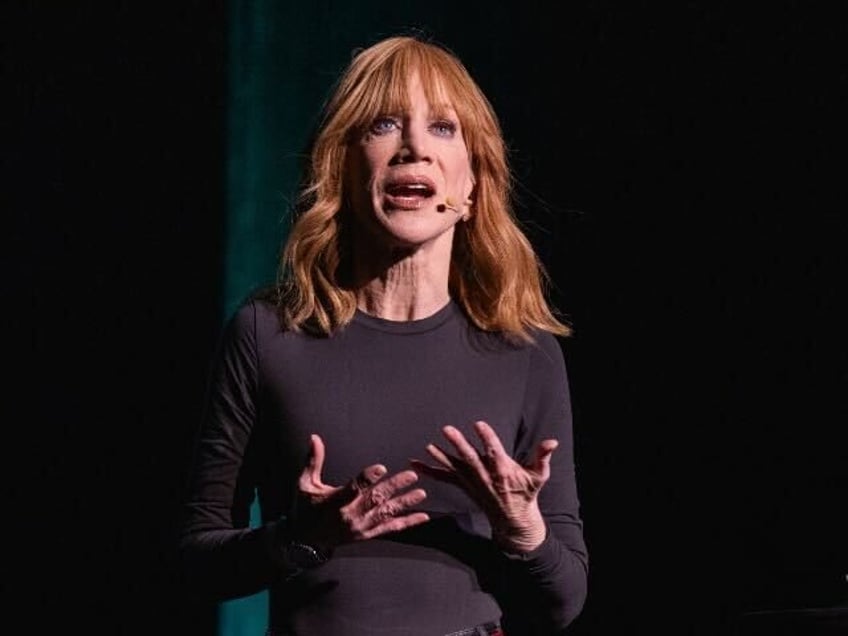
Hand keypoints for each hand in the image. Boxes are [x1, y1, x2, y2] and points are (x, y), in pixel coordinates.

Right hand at [291, 434, 429, 551]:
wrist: (304, 541)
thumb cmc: (304, 508)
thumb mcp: (304, 484)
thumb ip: (313, 461)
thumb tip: (314, 437)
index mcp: (335, 501)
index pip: (354, 488)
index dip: (367, 477)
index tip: (381, 467)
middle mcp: (350, 515)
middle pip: (375, 499)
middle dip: (394, 487)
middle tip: (411, 476)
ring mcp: (360, 527)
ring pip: (386, 514)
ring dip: (405, 503)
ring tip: (421, 493)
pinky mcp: (367, 535)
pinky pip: (390, 529)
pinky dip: (407, 523)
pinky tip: (422, 516)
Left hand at [411, 420, 556, 553]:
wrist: (514, 520)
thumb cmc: (526, 494)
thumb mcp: (538, 476)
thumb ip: (542, 457)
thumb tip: (553, 441)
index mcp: (503, 471)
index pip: (494, 451)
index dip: (487, 438)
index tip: (478, 424)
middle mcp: (485, 477)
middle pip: (470, 458)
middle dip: (458, 444)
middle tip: (447, 429)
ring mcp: (472, 483)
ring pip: (454, 467)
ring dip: (440, 456)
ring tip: (428, 446)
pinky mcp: (464, 486)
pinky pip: (445, 478)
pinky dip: (430, 471)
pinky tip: (415, 463)